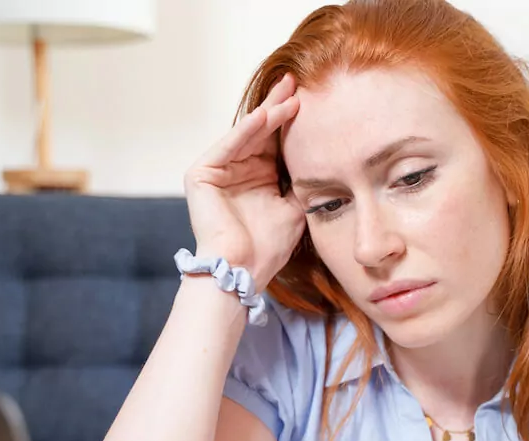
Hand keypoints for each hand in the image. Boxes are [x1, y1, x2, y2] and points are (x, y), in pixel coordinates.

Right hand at [184, 73, 305, 289]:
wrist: (243, 271)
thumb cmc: (268, 247)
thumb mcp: (295, 208)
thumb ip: (303, 182)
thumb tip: (328, 158)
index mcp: (258, 177)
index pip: (276, 141)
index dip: (292, 121)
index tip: (313, 98)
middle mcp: (236, 169)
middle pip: (260, 131)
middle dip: (279, 106)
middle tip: (296, 81)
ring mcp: (216, 170)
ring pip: (246, 134)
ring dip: (268, 114)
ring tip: (289, 96)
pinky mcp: (200, 174)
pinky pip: (229, 145)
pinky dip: (246, 130)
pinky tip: (266, 114)